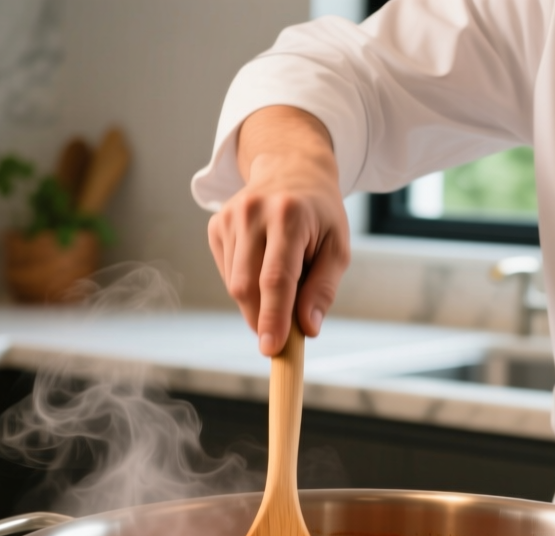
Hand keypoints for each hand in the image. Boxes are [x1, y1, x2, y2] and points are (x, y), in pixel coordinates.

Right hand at [208, 106, 350, 355]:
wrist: (291, 168)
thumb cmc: (320, 214)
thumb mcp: (338, 247)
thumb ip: (324, 289)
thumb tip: (308, 328)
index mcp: (289, 216)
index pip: (276, 278)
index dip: (273, 317)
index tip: (271, 348)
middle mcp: (254, 212)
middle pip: (247, 285)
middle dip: (262, 319)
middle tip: (280, 335)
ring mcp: (230, 217)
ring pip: (234, 283)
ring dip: (255, 303)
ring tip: (281, 286)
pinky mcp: (216, 225)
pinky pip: (227, 273)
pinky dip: (245, 285)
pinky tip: (262, 267)